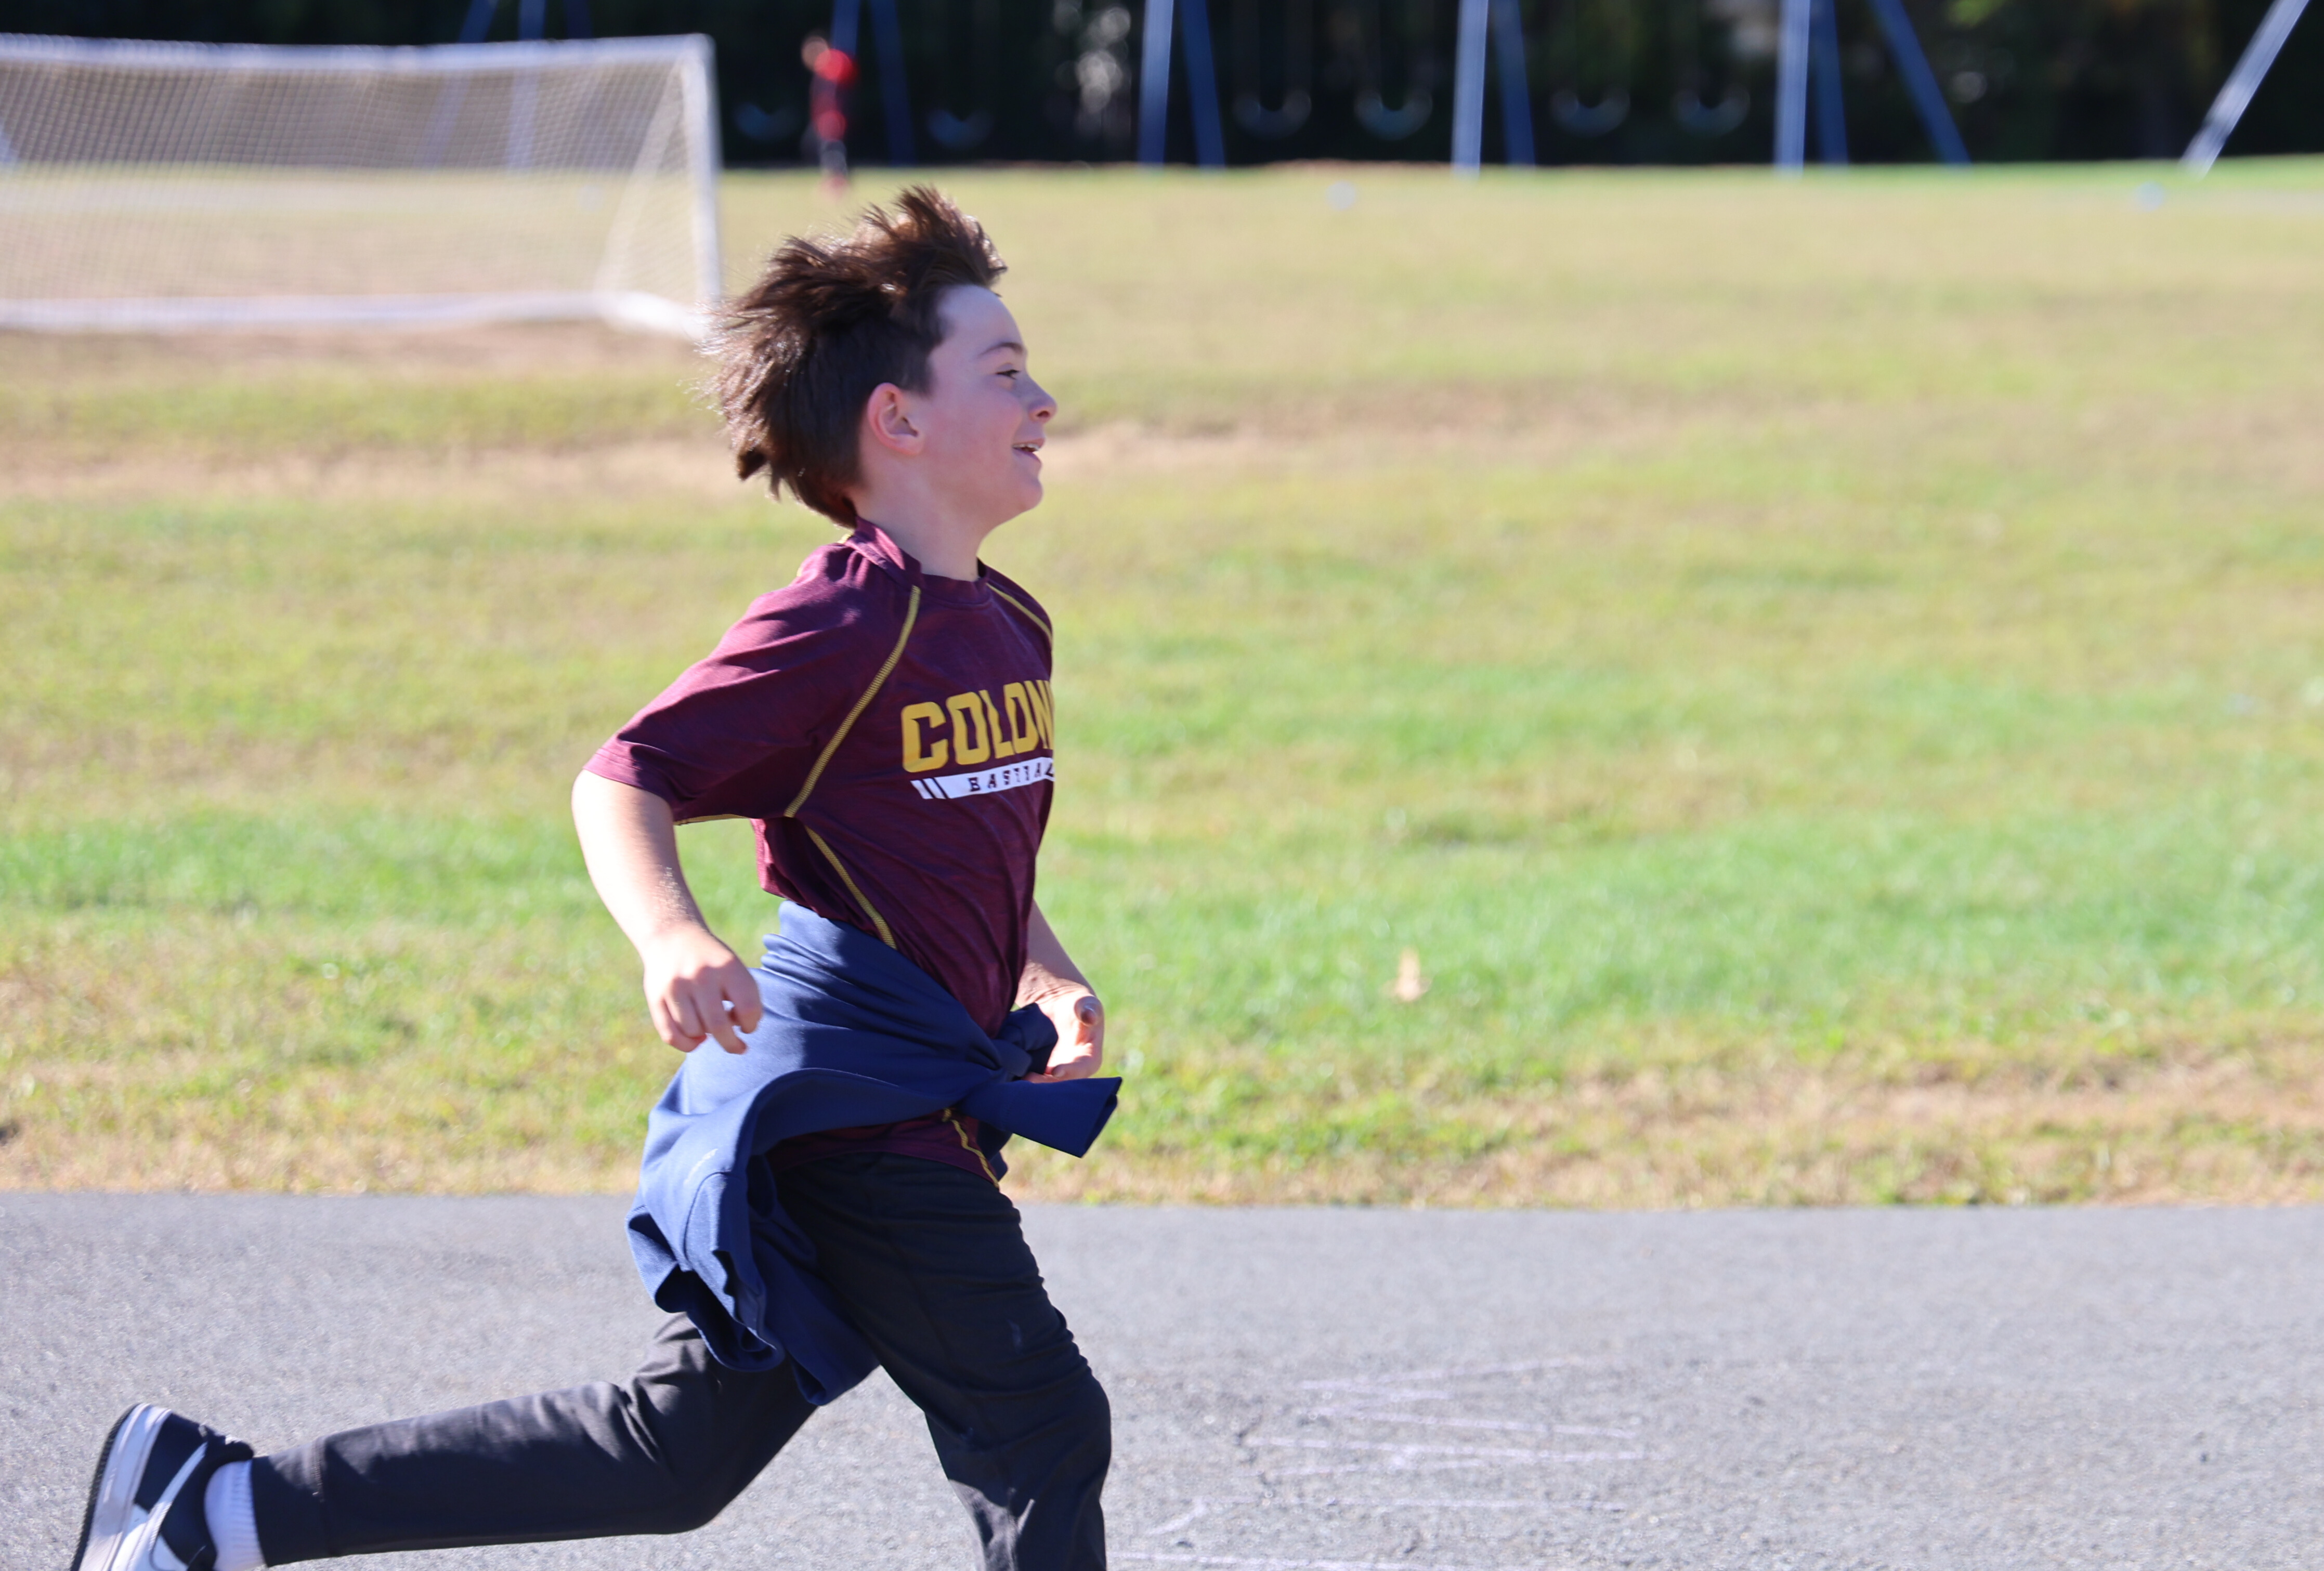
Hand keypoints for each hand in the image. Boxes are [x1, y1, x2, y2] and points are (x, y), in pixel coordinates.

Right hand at [641, 926, 761, 1053]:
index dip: (752, 1024)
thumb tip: (741, 1029)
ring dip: (706, 1037)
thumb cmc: (712, 961)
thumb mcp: (734, 968)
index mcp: (727, 966)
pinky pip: (671, 1035)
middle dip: (732, 1044)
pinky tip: (696, 1040)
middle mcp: (700, 975)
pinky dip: (687, 1044)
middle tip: (738, 1047)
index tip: (749, 1026)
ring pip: (694, 1032)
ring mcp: (675, 986)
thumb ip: (744, 996)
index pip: (748, 1007)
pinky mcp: (655, 997)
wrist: (673, 936)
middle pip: (719, 1025)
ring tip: (710, 1027)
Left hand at [1025, 991, 1103, 1081]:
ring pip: (1046, 1082)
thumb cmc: (1078, 1005)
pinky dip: (1024, 1076)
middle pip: (1061, 1081)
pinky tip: (1012, 1076)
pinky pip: (1035, 1075)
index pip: (1082, 1069)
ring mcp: (1057, 1070)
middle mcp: (1074, 1069)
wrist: (1060, 1005)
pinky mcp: (1043, 1068)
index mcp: (1090, 1058)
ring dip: (1033, 1083)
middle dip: (1046, 1082)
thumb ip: (1088, 1010)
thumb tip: (1090, 1016)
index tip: (1055, 1071)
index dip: (1070, 1072)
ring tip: (1018, 1081)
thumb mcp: (1086, 1004)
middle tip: (1029, 1079)